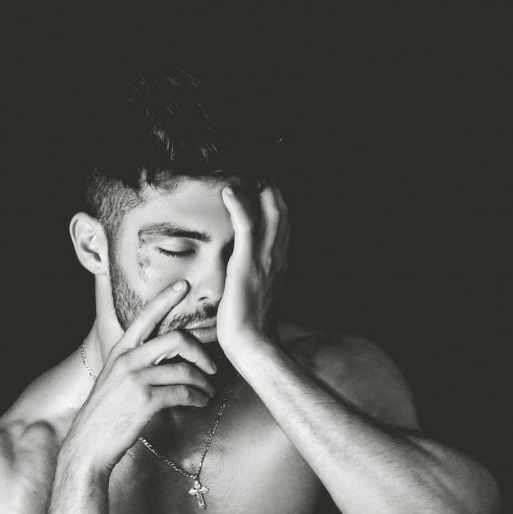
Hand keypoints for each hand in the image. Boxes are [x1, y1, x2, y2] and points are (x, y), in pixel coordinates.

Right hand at [69, 281, 217, 472]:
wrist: (88, 444)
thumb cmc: (105, 415)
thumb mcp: (114, 380)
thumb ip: (136, 364)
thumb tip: (167, 359)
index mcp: (120, 352)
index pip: (145, 317)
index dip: (165, 299)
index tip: (183, 286)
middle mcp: (128, 361)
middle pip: (176, 339)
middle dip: (201, 350)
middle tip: (212, 365)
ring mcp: (136, 380)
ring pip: (184, 369)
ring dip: (204, 381)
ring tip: (209, 390)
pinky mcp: (146, 401)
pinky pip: (183, 392)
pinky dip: (198, 397)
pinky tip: (201, 402)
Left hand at [217, 184, 288, 355]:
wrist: (250, 342)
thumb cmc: (248, 325)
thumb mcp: (256, 296)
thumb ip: (256, 279)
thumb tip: (245, 272)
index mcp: (279, 265)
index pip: (283, 226)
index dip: (276, 204)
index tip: (265, 186)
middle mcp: (276, 258)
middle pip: (282, 213)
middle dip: (271, 189)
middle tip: (257, 171)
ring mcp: (264, 259)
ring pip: (270, 213)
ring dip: (260, 190)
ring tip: (248, 172)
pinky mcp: (246, 263)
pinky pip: (246, 226)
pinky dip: (239, 205)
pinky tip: (229, 191)